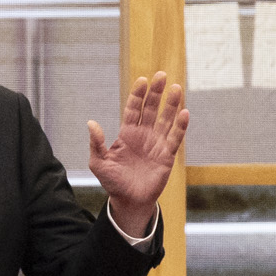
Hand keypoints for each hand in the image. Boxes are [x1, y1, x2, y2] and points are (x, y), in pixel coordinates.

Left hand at [88, 71, 188, 235]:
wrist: (128, 200)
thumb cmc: (112, 181)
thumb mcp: (98, 163)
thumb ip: (96, 143)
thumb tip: (91, 123)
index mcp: (126, 133)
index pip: (133, 108)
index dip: (138, 94)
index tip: (142, 80)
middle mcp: (143, 134)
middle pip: (151, 108)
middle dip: (156, 92)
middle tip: (161, 75)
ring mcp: (156, 143)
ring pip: (166, 119)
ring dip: (172, 104)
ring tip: (177, 88)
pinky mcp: (167, 155)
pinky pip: (175, 138)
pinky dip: (180, 126)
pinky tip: (184, 112)